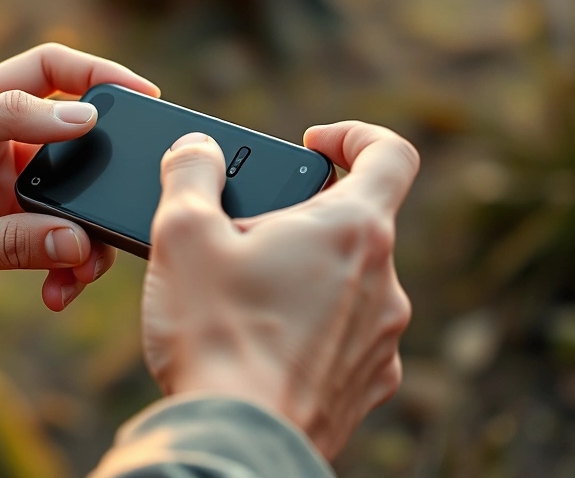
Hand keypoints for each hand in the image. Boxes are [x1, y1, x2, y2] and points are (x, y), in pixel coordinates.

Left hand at [0, 44, 158, 351]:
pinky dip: (58, 247)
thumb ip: (10, 241)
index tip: (118, 122)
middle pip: (50, 107)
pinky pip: (42, 216)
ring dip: (77, 216)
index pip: (26, 86)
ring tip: (84, 266)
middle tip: (140, 142)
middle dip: (97, 132)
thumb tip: (82, 242)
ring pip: (54, 174)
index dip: (80, 99)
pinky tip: (58, 286)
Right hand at [141, 121, 418, 459]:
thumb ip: (190, 174)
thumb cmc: (215, 334)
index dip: (356, 136)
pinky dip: (313, 327)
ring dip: (305, 275)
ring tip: (244, 298)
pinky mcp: (369, 383)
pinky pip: (347, 335)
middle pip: (354, 223)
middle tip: (243, 238)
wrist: (236, 438)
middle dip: (299, 220)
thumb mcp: (183, 234)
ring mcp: (382, 337)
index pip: (391, 153)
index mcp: (352, 229)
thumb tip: (196, 149)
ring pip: (348, 282)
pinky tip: (265, 344)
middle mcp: (384, 281)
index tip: (314, 144)